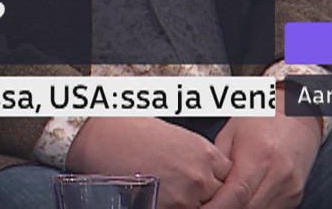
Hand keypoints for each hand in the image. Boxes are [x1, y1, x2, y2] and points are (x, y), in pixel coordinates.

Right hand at [66, 117, 229, 208]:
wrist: (102, 137)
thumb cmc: (132, 131)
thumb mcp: (175, 137)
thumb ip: (197, 157)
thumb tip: (203, 173)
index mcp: (205, 152)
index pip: (229, 178)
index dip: (217, 182)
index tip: (207, 184)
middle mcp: (200, 174)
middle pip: (221, 197)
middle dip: (207, 197)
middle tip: (188, 191)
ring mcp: (186, 195)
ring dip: (192, 204)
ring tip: (175, 196)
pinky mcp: (168, 207)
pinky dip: (175, 208)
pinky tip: (164, 200)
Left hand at [204, 115, 321, 208]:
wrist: (297, 116)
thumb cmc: (260, 120)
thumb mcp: (230, 134)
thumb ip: (218, 164)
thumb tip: (205, 188)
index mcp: (259, 158)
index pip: (236, 195)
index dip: (216, 207)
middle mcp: (278, 176)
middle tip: (209, 207)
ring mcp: (290, 189)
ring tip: (225, 202)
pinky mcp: (295, 196)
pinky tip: (243, 201)